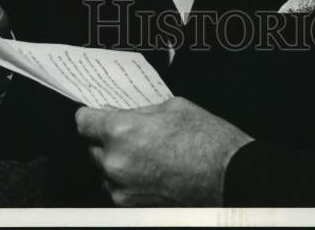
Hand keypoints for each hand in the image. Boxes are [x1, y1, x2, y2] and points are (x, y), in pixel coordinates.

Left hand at [75, 96, 253, 205]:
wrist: (230, 177)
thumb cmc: (207, 141)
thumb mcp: (171, 107)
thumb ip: (138, 111)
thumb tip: (120, 113)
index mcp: (122, 132)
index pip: (84, 122)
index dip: (90, 114)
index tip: (94, 112)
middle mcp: (116, 163)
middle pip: (92, 147)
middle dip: (105, 136)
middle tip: (128, 128)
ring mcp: (123, 189)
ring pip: (104, 168)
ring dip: (115, 158)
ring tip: (144, 148)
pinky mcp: (133, 206)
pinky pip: (118, 186)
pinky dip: (126, 176)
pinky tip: (149, 165)